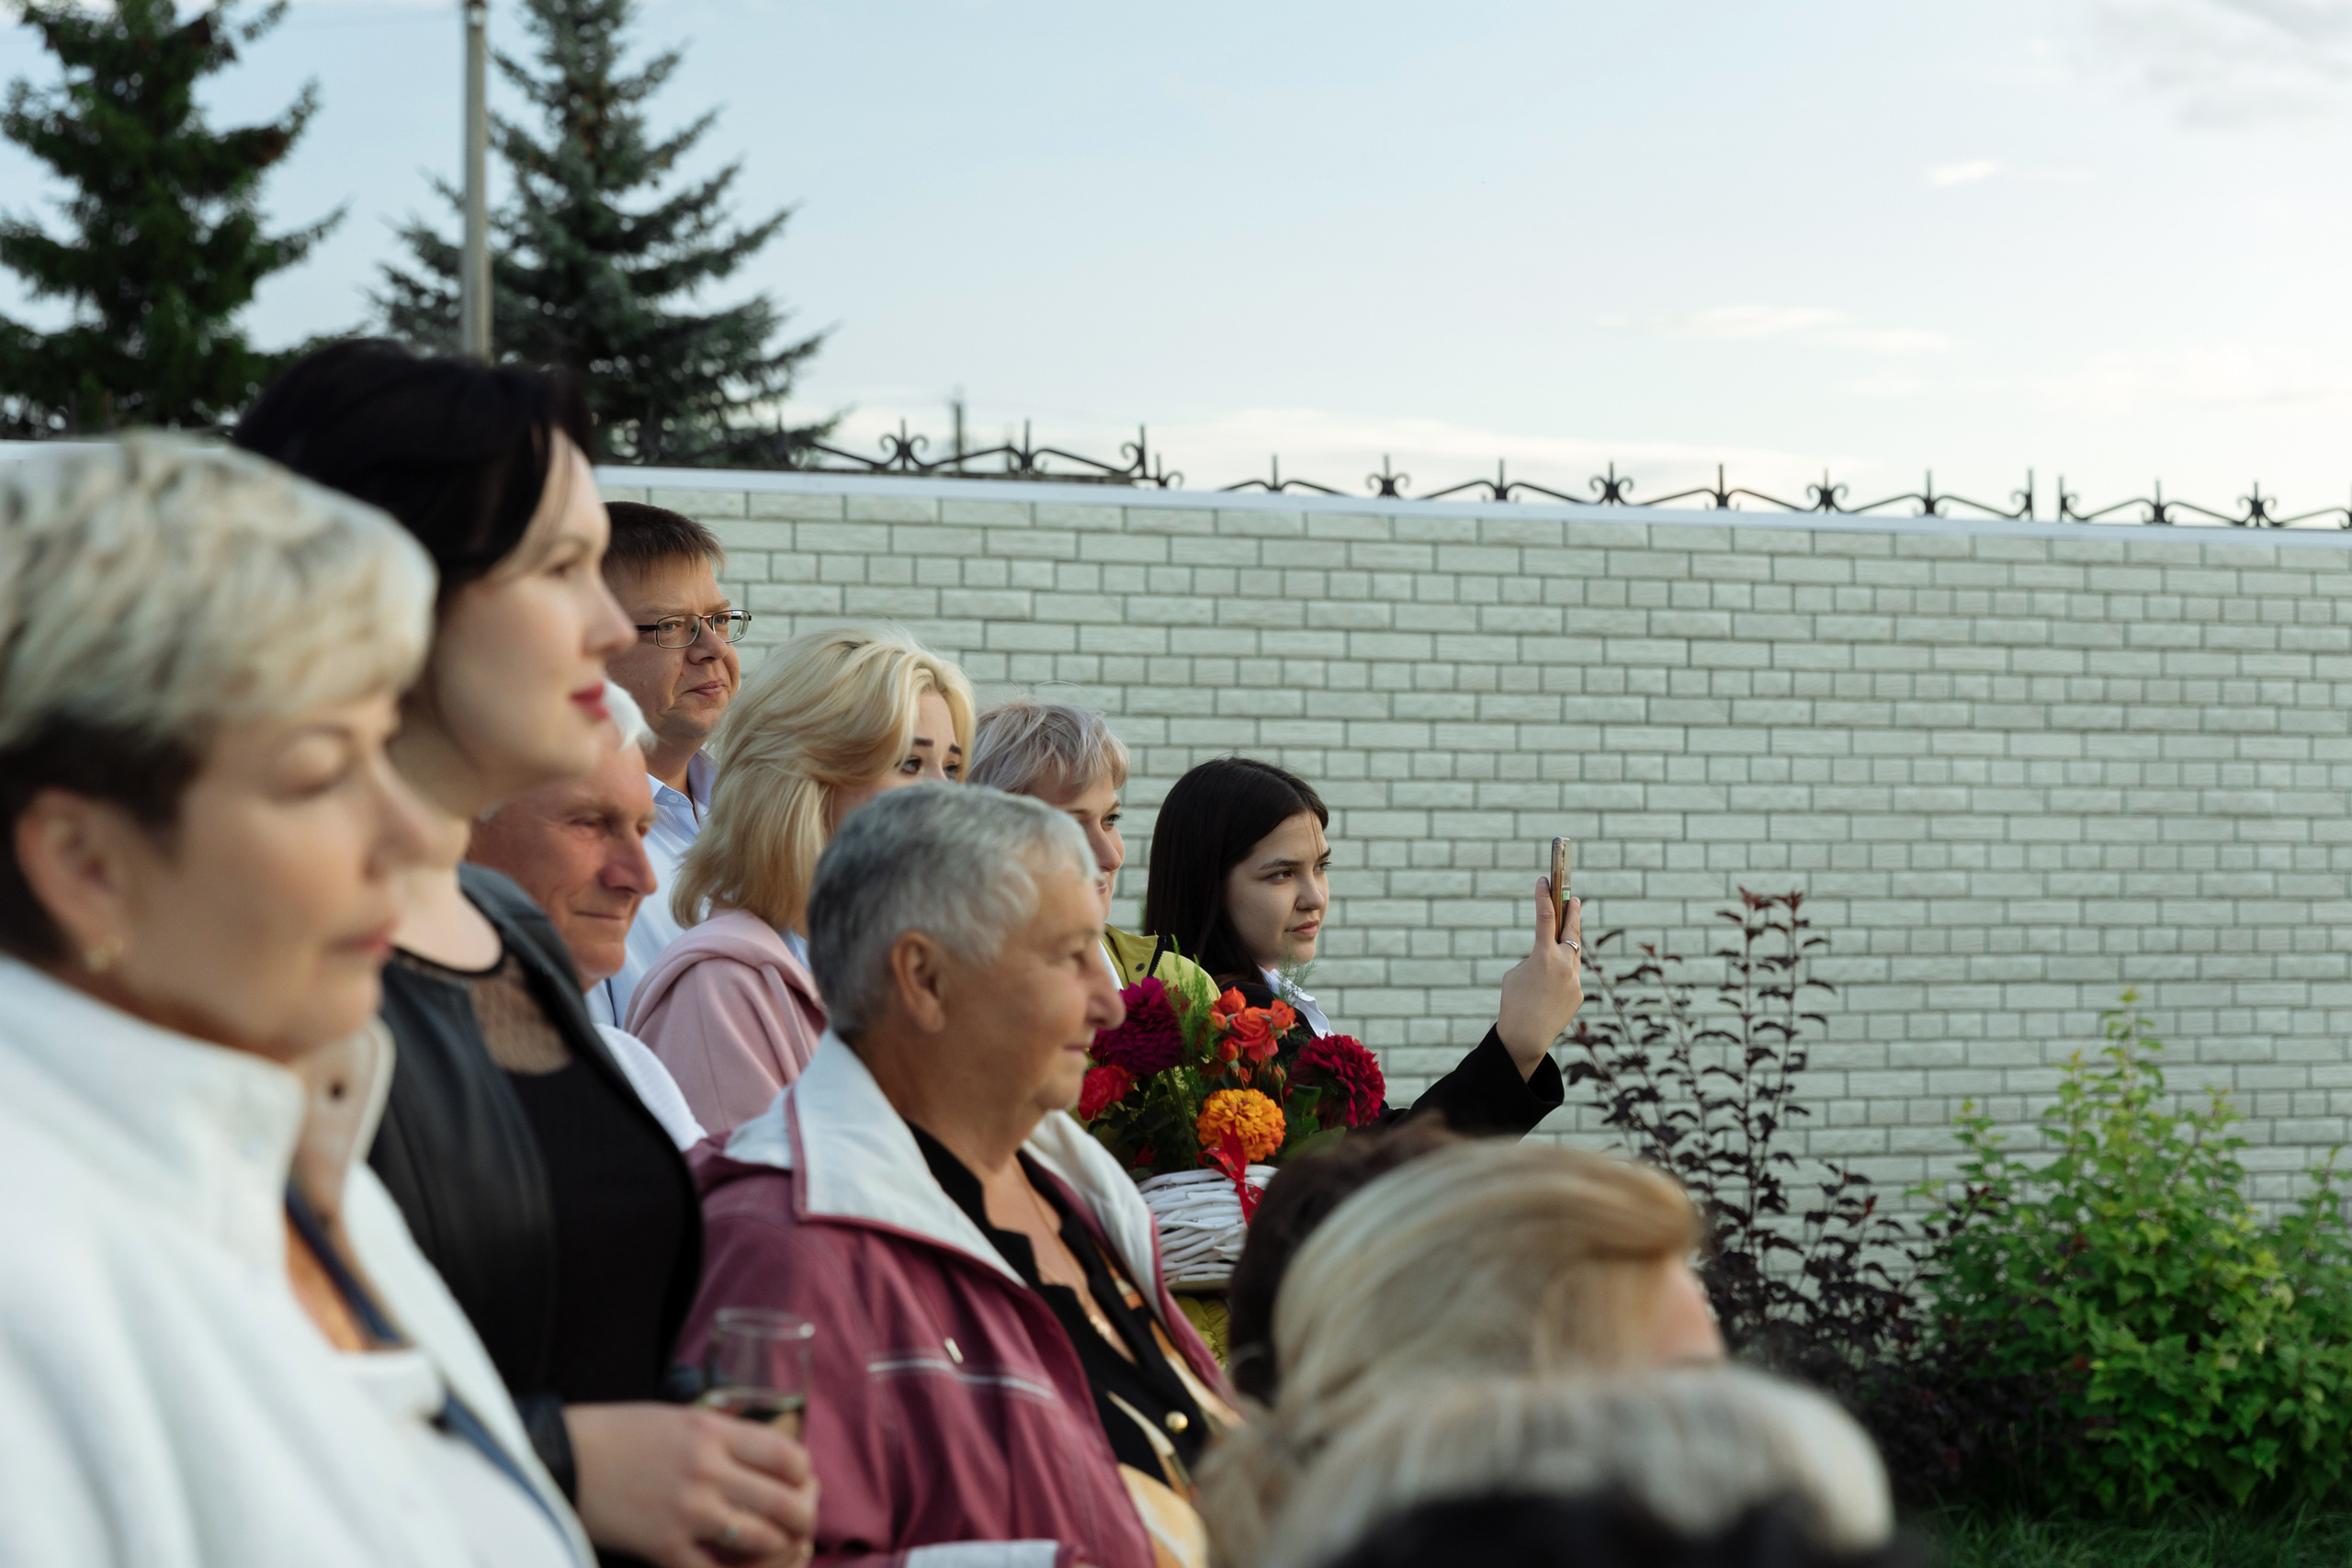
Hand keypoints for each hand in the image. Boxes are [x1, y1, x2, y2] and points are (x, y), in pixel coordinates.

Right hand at [567, 1402, 817, 1567]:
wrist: (563, 1458)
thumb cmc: (618, 1434)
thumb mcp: (678, 1418)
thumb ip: (721, 1436)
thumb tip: (761, 1458)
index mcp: (713, 1431)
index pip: (789, 1455)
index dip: (806, 1476)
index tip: (802, 1485)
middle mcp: (708, 1469)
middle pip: (787, 1502)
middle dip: (803, 1519)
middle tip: (800, 1526)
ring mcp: (689, 1511)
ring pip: (765, 1541)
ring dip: (780, 1550)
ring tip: (779, 1551)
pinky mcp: (665, 1547)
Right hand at [1495, 879, 1583, 1076]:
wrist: (1526, 1037)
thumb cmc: (1513, 1003)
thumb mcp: (1517, 973)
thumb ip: (1535, 959)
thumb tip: (1549, 957)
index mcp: (1543, 955)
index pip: (1545, 917)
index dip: (1544, 896)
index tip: (1544, 880)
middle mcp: (1564, 964)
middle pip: (1572, 930)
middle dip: (1573, 911)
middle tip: (1575, 898)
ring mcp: (1575, 979)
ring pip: (1574, 955)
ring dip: (1570, 943)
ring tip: (1567, 933)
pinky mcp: (1579, 994)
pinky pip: (1570, 978)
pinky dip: (1561, 977)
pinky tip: (1550, 987)